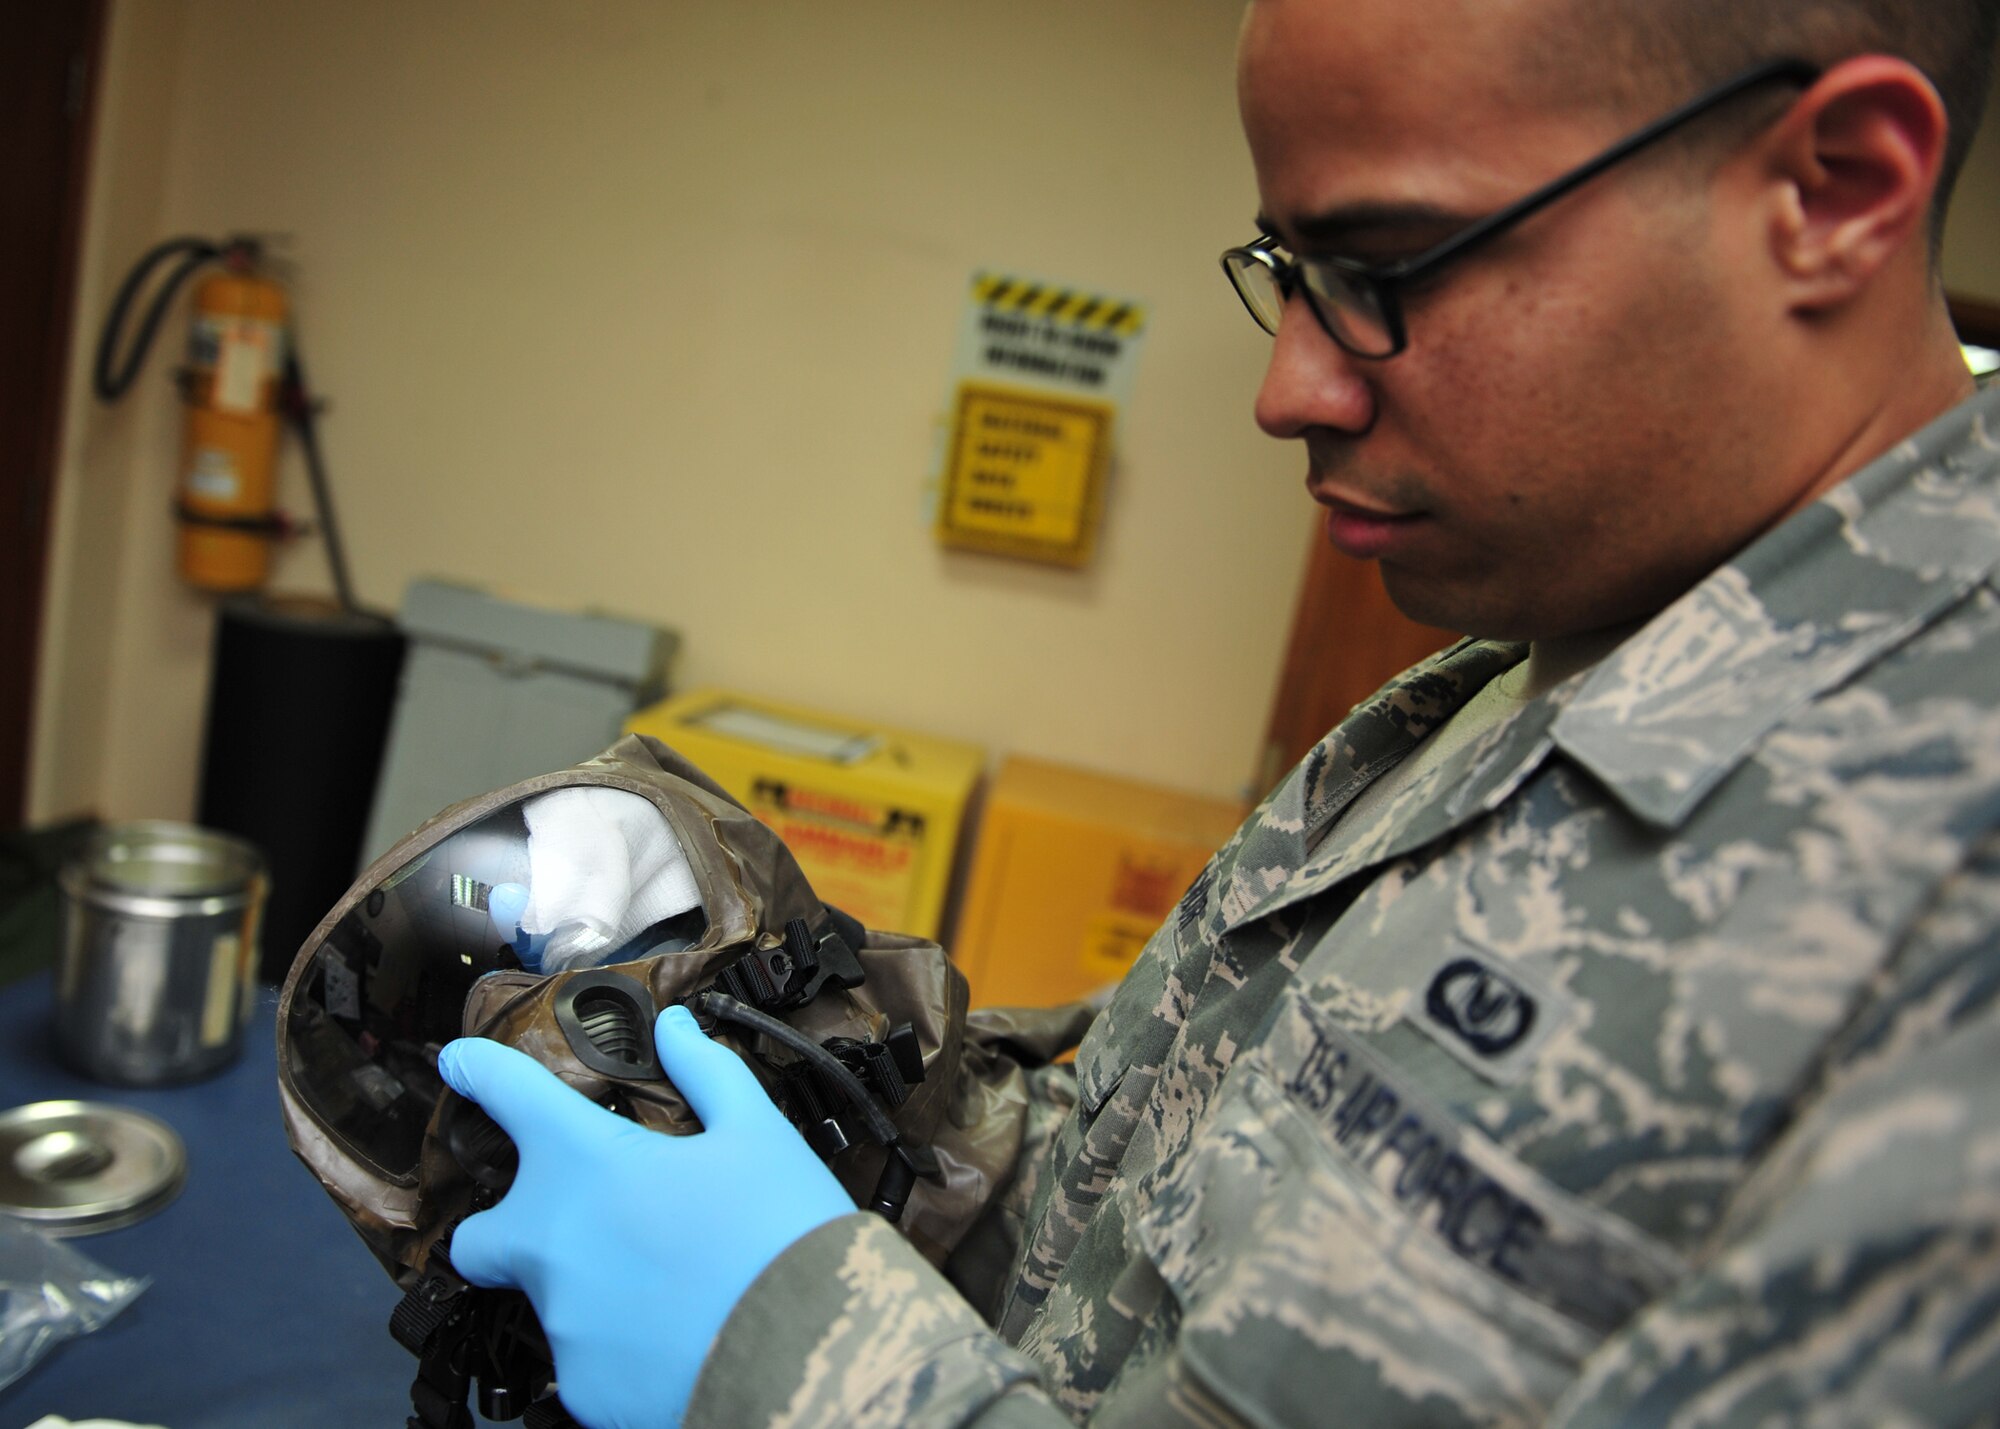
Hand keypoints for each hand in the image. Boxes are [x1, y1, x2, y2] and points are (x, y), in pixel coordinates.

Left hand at [436, 1005, 855, 1428]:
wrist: (814, 1358)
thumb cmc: (783, 1229)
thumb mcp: (758, 1134)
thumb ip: (707, 1074)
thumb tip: (676, 1027)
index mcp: (587, 1163)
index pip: (510, 1096)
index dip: (479, 1072)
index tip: (459, 1063)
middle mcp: (552, 1242)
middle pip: (481, 1239)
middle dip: (507, 1231)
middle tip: (580, 1228)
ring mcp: (562, 1324)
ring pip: (554, 1302)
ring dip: (595, 1289)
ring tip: (672, 1289)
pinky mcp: (584, 1391)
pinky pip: (590, 1363)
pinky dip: (624, 1349)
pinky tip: (677, 1338)